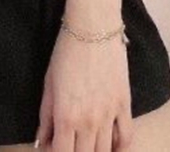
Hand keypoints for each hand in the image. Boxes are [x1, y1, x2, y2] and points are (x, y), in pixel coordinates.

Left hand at [36, 27, 133, 151]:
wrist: (93, 29)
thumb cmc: (65, 53)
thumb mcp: (49, 84)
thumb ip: (46, 116)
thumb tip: (42, 141)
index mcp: (66, 117)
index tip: (53, 147)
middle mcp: (89, 122)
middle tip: (69, 142)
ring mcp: (109, 116)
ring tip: (87, 144)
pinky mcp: (125, 105)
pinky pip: (126, 138)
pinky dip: (120, 148)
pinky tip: (112, 147)